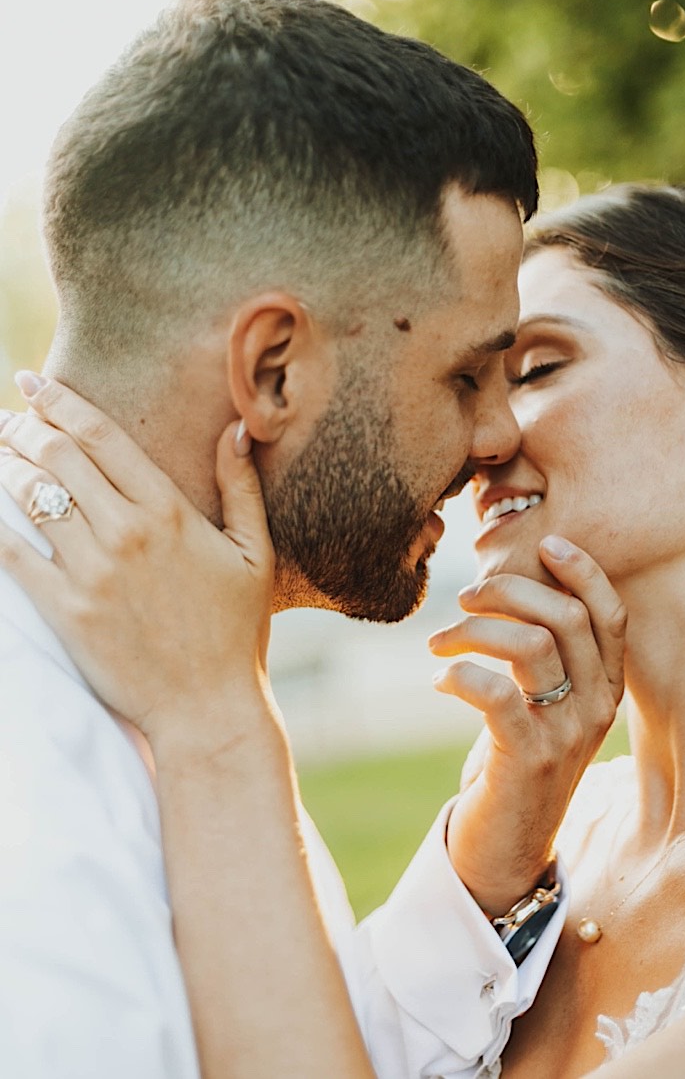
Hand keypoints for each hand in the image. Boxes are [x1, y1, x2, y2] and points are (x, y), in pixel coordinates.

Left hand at [0, 377, 275, 752]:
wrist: (206, 706)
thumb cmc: (237, 630)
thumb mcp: (255, 553)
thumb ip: (241, 488)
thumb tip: (236, 428)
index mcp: (171, 514)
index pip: (103, 439)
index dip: (63, 403)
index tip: (35, 383)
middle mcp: (127, 534)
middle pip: (58, 457)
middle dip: (26, 428)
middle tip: (12, 418)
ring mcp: (91, 572)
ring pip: (30, 496)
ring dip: (6, 465)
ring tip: (0, 453)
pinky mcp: (64, 609)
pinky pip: (12, 551)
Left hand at [428, 535, 626, 916]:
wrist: (504, 852)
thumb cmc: (515, 766)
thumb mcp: (544, 707)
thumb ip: (543, 656)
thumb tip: (507, 589)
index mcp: (607, 690)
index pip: (611, 615)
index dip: (584, 572)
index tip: (546, 545)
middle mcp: (597, 708)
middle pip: (566, 617)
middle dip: (511, 590)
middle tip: (466, 597)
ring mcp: (566, 734)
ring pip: (532, 644)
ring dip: (475, 629)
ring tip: (440, 642)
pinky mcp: (528, 759)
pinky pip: (495, 692)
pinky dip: (459, 673)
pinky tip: (440, 680)